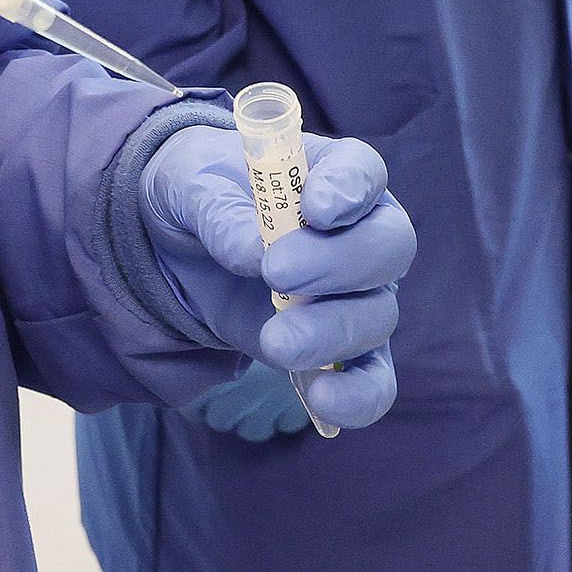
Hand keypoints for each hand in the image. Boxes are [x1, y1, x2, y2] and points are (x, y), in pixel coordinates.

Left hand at [140, 123, 411, 431]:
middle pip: (389, 245)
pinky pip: (372, 380)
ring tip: (274, 341)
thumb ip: (219, 210)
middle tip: (277, 273)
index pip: (362, 172)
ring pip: (377, 316)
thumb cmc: (200, 194)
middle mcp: (360, 232)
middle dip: (340, 263)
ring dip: (330, 331)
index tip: (315, 208)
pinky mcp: (339, 349)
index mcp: (331, 174)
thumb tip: (250, 254)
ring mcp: (357, 294)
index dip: (349, 189)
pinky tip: (322, 399)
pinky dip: (358, 395)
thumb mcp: (189, 184)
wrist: (181, 249)